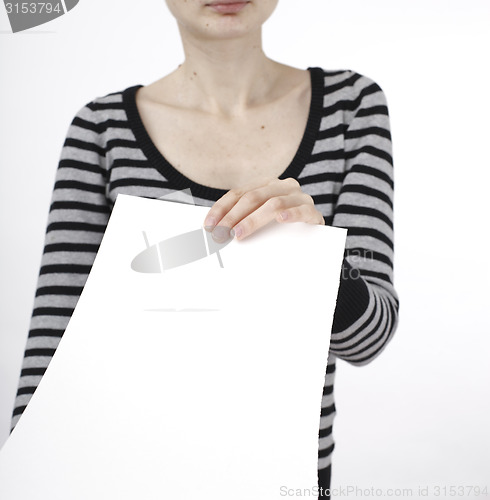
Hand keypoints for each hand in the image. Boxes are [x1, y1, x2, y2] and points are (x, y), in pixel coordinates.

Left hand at [203, 176, 324, 241]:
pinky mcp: (313, 212)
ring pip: (273, 204)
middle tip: (220, 233)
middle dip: (232, 217)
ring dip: (253, 220)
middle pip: (253, 198)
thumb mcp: (260, 221)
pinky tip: (281, 220)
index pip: (238, 193)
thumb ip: (243, 220)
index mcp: (266, 184)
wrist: (314, 235)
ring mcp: (299, 197)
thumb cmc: (280, 229)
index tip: (208, 224)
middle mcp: (283, 186)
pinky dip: (291, 214)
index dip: (221, 208)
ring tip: (238, 234)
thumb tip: (215, 232)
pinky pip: (302, 211)